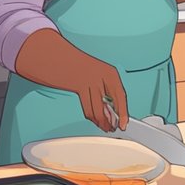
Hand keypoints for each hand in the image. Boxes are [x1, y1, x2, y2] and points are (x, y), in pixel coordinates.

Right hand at [14, 30, 128, 131]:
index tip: (125, 123)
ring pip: (98, 109)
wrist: (59, 57)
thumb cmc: (80, 66)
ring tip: (105, 127)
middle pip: (111, 104)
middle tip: (114, 128)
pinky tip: (95, 120)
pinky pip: (87, 107)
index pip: (121, 95)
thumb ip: (106, 89)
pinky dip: (92, 116)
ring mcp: (90, 81)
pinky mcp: (79, 87)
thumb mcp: (98, 74)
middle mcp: (102, 77)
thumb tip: (114, 109)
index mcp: (110, 73)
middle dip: (113, 119)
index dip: (124, 112)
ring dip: (102, 121)